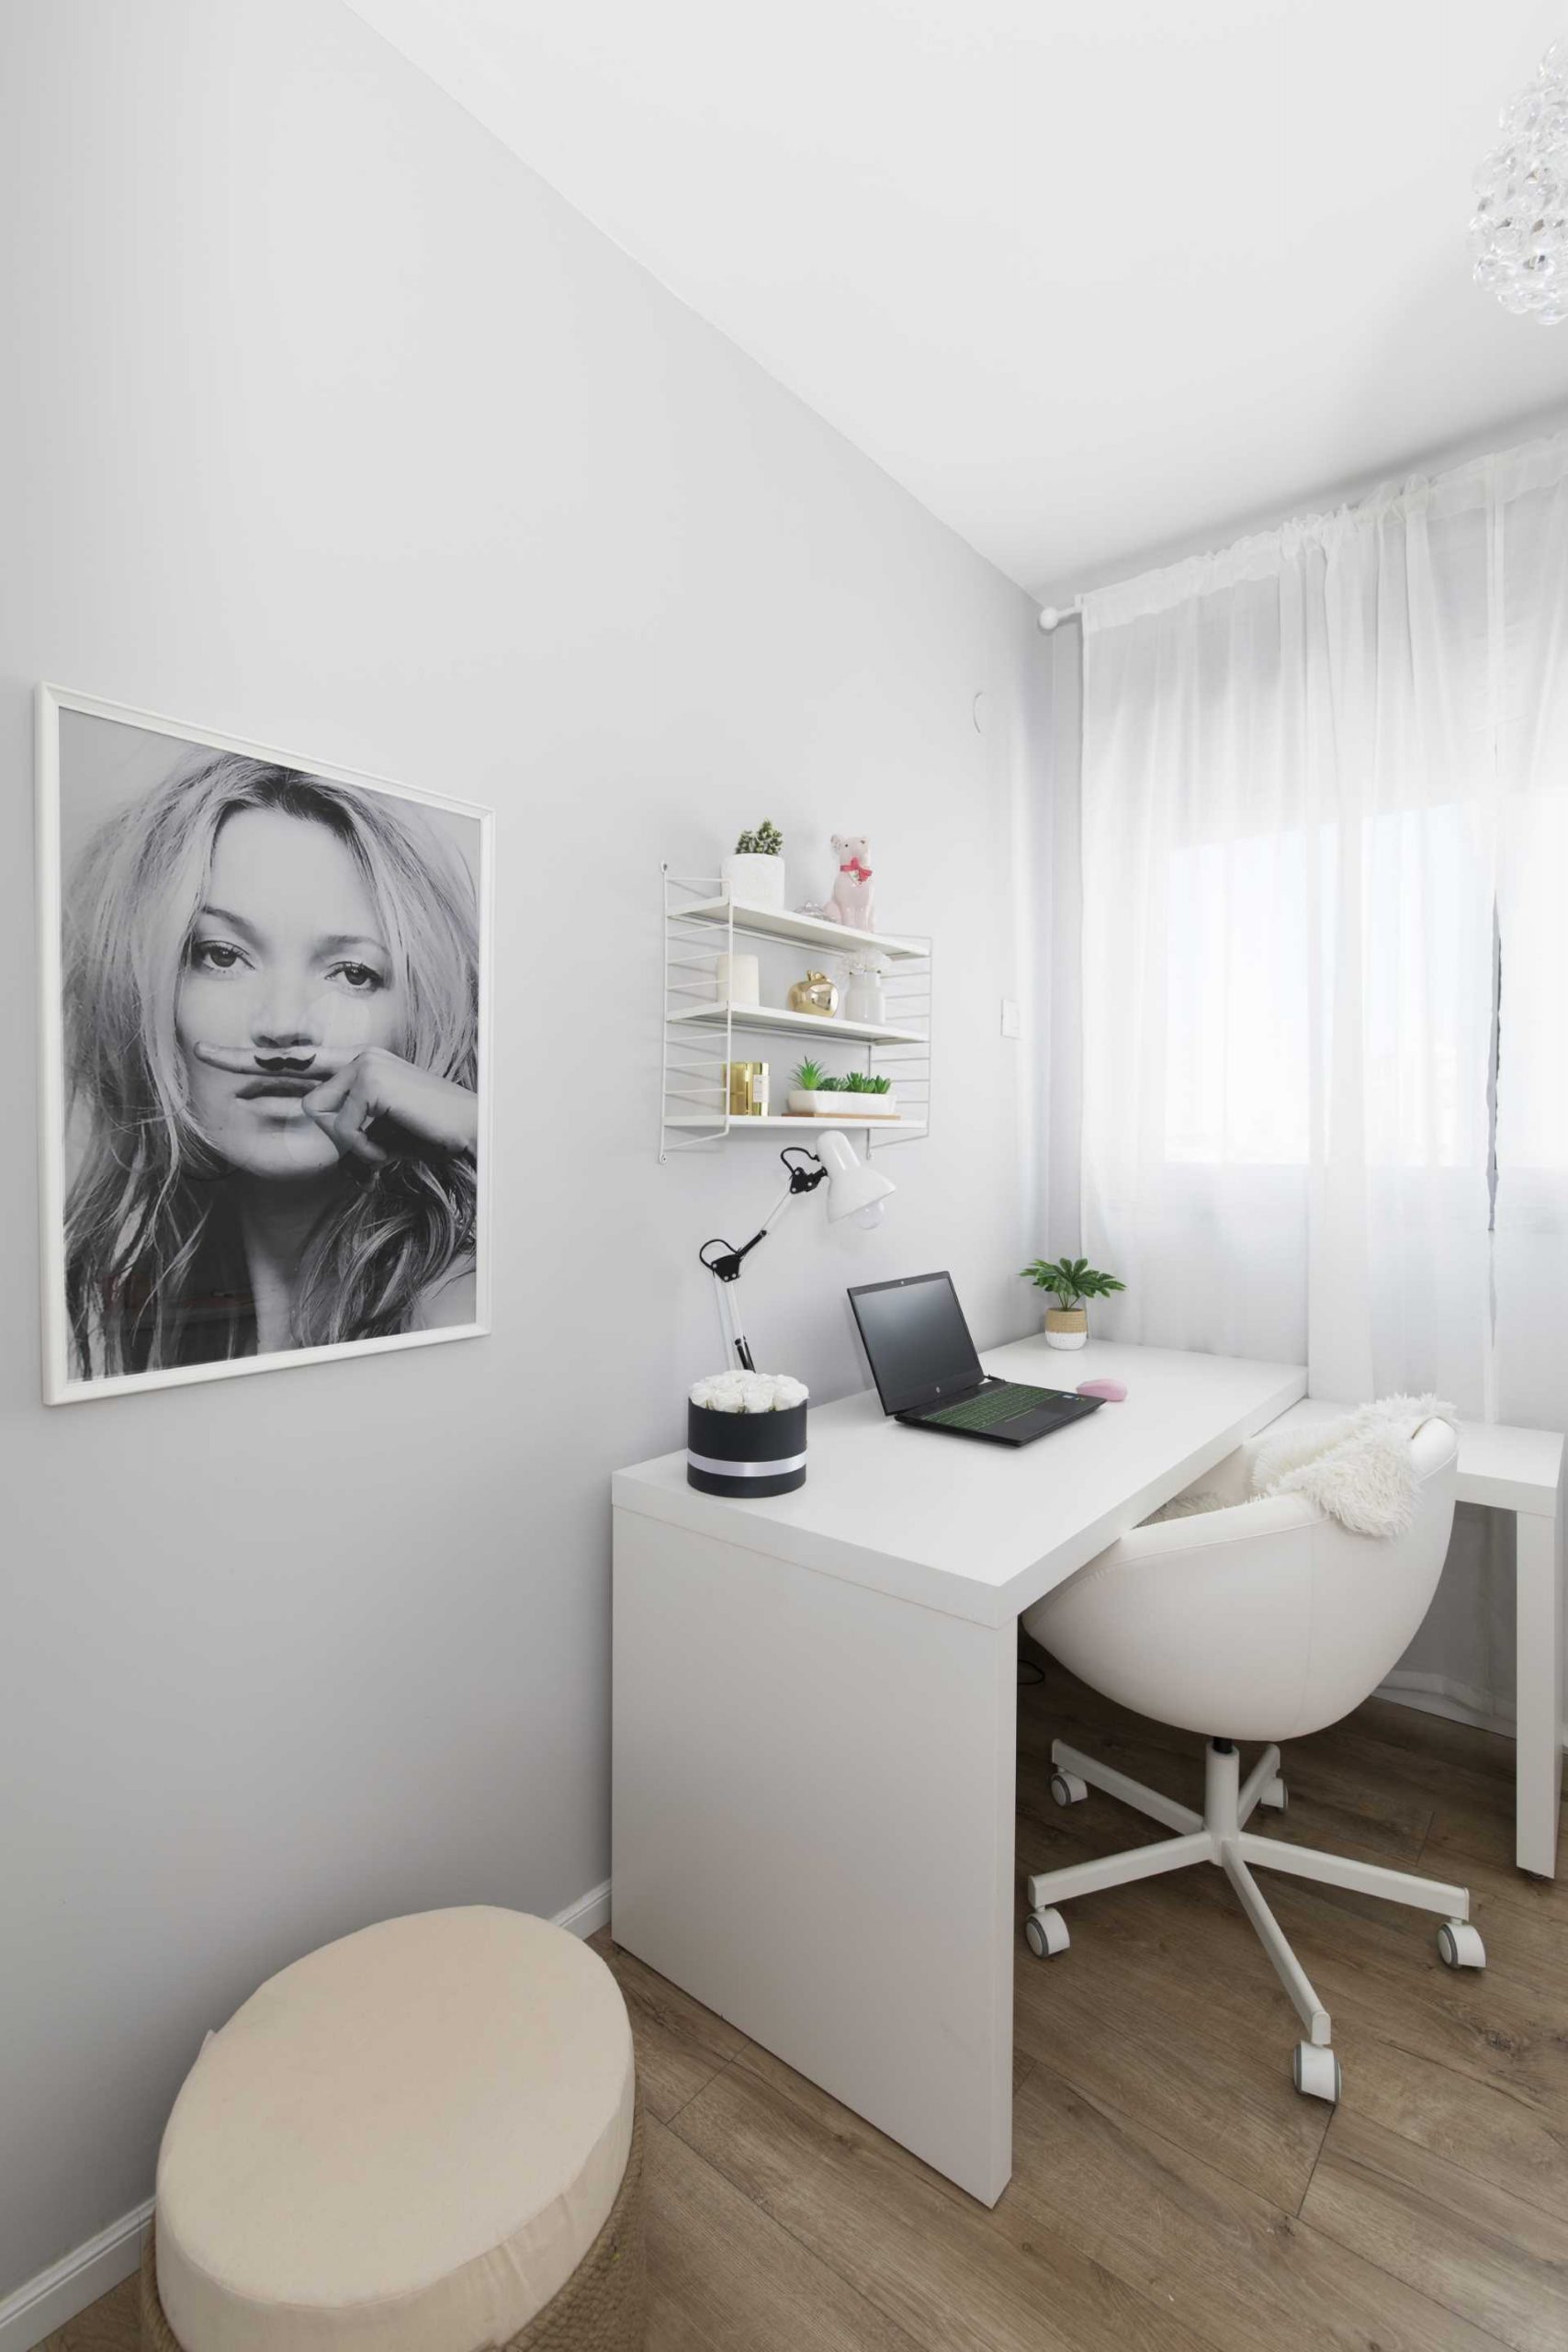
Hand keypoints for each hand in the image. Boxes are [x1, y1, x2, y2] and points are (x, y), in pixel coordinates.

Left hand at [193, 1044, 477, 1165]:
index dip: (244, 1058)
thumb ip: (343, 1126)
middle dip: (347, 1142)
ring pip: (325, 1122)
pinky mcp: (369, 1079)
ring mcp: (363, 1063)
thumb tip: (325, 1125)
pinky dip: (371, 1147)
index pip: (292, 1063)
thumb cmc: (429, 1140)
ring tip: (400, 1141)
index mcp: (355, 1066)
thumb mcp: (378, 1134)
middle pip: (311, 1110)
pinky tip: (401, 1138)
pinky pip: (345, 1130)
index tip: (203, 1049)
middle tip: (389, 1145)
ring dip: (360, 1147)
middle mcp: (356, 1057)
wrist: (471, 1135)